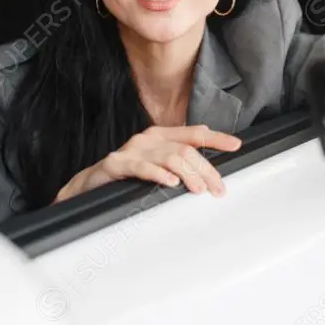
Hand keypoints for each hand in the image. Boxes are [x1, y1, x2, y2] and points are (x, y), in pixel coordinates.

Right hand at [54, 125, 241, 202]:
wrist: (88, 185)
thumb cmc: (125, 176)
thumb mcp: (155, 165)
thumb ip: (177, 159)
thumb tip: (206, 156)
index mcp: (159, 136)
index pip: (193, 133)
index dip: (216, 138)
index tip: (235, 145)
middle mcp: (147, 139)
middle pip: (186, 149)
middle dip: (206, 169)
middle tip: (217, 188)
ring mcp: (132, 151)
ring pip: (169, 157)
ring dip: (188, 174)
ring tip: (198, 190)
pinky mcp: (117, 164)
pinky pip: (142, 167)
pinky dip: (158, 174)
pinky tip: (170, 183)